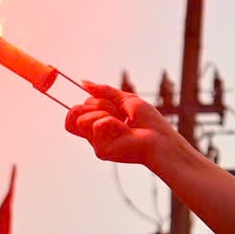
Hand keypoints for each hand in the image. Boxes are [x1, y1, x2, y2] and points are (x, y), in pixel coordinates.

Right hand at [65, 83, 183, 168]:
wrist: (161, 139)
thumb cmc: (149, 122)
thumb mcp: (125, 99)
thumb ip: (104, 91)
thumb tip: (83, 82)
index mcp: (98, 124)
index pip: (74, 114)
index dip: (83, 104)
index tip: (101, 102)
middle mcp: (94, 135)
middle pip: (73, 114)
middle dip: (96, 105)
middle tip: (116, 112)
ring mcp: (96, 143)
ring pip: (81, 119)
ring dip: (104, 112)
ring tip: (122, 121)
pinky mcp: (101, 151)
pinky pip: (98, 124)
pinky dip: (113, 122)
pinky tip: (125, 131)